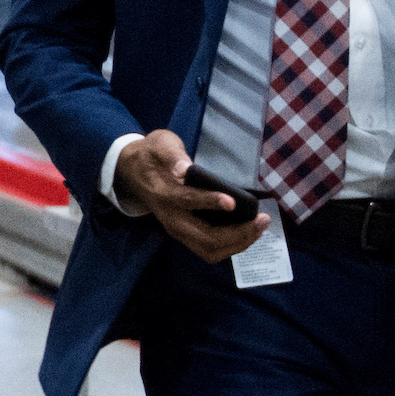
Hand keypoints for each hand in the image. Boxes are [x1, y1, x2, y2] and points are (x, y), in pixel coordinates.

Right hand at [114, 129, 267, 262]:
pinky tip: (247, 233)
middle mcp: (171, 219)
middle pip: (205, 238)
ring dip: (237, 244)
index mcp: (165, 194)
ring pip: (209, 250)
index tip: (232, 202)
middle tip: (262, 220)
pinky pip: (209, 249)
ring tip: (259, 229)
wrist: (132, 172)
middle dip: (237, 234)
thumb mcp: (160, 145)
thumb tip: (185, 169)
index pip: (187, 201)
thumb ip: (172, 155)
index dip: (210, 202)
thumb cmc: (152, 156)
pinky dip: (231, 246)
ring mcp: (177, 230)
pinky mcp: (184, 234)